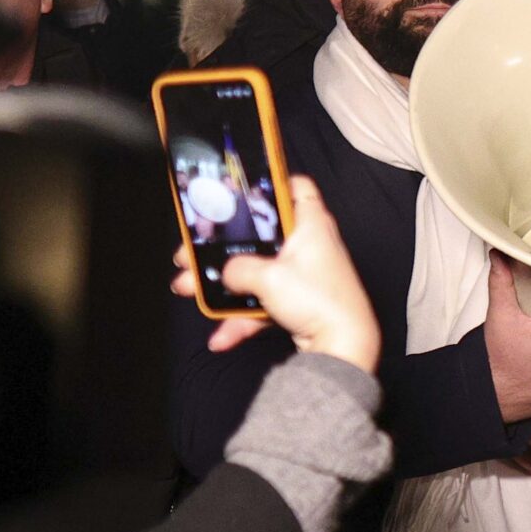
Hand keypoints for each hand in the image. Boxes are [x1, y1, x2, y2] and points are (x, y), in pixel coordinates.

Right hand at [172, 176, 381, 374]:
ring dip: (223, 285)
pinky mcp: (297, 302)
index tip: (241, 190)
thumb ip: (239, 269)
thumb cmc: (319, 301)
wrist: (342, 348)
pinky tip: (221, 336)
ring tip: (188, 288)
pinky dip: (241, 318)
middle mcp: (308, 245)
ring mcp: (302, 275)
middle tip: (194, 252)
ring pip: (255, 272)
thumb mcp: (269, 278)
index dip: (271, 183)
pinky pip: (261, 303)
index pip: (296, 187)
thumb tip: (227, 271)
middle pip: (260, 236)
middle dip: (224, 247)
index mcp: (310, 225)